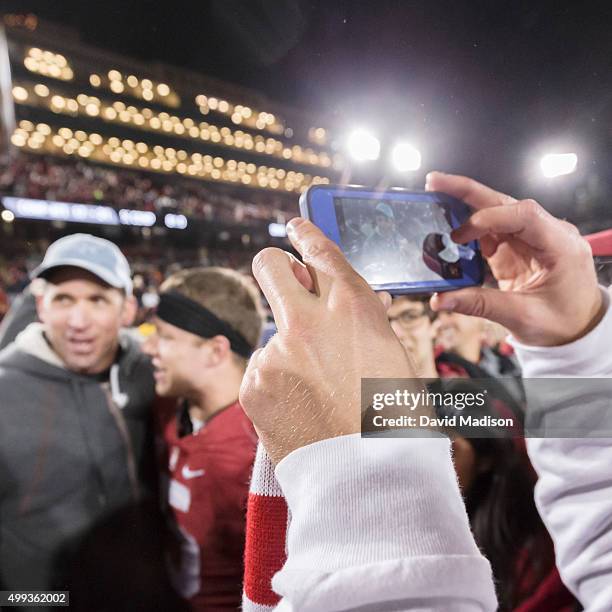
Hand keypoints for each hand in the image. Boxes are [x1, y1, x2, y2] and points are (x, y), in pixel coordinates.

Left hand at [240, 218, 417, 462]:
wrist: (368, 477)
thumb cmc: (394, 418)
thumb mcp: (394, 356)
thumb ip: (363, 323)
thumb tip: (346, 304)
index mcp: (354, 307)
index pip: (321, 251)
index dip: (305, 234)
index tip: (294, 228)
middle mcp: (310, 319)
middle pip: (270, 265)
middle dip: (275, 265)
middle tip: (281, 276)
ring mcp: (277, 350)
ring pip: (272, 331)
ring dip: (289, 348)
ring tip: (316, 390)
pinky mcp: (254, 382)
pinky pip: (263, 369)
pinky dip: (277, 383)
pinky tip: (301, 408)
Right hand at [426, 172, 603, 346]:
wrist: (579, 328)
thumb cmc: (563, 324)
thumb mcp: (523, 317)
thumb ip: (479, 304)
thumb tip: (439, 299)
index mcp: (561, 245)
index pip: (525, 215)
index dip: (488, 218)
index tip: (459, 235)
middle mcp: (548, 233)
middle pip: (506, 203)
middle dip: (468, 192)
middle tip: (434, 182)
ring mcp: (532, 238)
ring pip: (496, 212)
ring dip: (465, 206)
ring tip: (434, 199)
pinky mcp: (518, 248)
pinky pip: (490, 231)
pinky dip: (468, 229)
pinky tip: (448, 229)